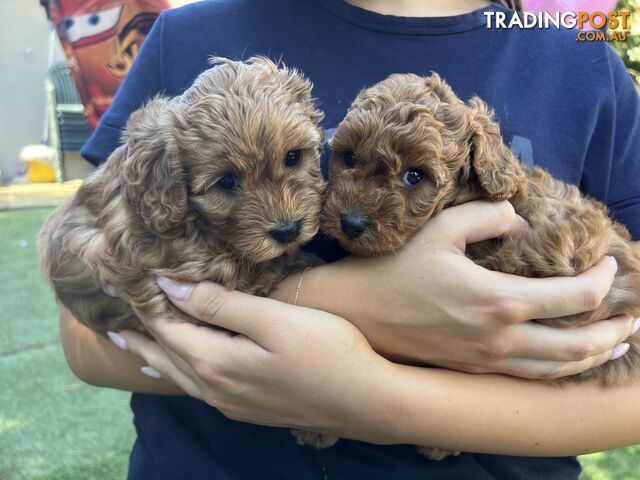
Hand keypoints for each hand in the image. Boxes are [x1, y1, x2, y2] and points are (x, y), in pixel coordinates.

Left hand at [117, 279, 391, 436]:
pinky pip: (199, 388)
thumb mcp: (272, 319)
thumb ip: (219, 304)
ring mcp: (233, 402)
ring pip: (181, 376)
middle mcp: (215, 387)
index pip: (167, 327)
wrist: (367, 401)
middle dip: (140, 335)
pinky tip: (183, 371)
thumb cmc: (326, 350)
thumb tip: (170, 287)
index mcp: (215, 361)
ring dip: (155, 357)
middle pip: (167, 355)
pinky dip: (180, 372)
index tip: (124, 285)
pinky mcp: (250, 408)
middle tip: (113, 321)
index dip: (145, 304)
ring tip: (133, 345)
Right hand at [320, 200, 637, 378]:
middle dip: (614, 331)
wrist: (358, 313)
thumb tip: (519, 219)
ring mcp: (486, 361)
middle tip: (633, 317)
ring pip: (556, 369)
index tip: (609, 263)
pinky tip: (565, 362)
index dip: (601, 279)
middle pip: (577, 346)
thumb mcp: (442, 228)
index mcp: (499, 300)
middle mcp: (500, 339)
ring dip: (593, 357)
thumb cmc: (396, 268)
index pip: (573, 296)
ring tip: (615, 345)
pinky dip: (559, 371)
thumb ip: (489, 216)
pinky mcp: (472, 371)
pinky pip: (529, 377)